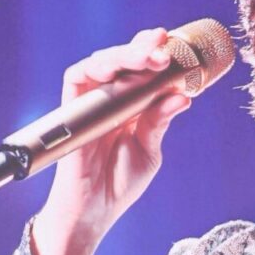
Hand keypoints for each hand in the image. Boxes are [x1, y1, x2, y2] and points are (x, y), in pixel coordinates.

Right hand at [30, 27, 192, 254]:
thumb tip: (182, 95)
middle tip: (165, 45)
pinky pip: (78, 76)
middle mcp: (110, 97)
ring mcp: (91, 100)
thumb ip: (159, 120)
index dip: (158, 54)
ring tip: (152, 54)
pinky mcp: (72, 107)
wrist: (95, 209)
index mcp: (132, 104)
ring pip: (104, 61)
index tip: (178, 47)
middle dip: (145, 48)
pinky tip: (118, 68)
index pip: (143, 69)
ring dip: (127, 54)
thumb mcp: (149, 149)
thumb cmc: (120, 182)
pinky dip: (98, 67)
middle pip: (125, 60)